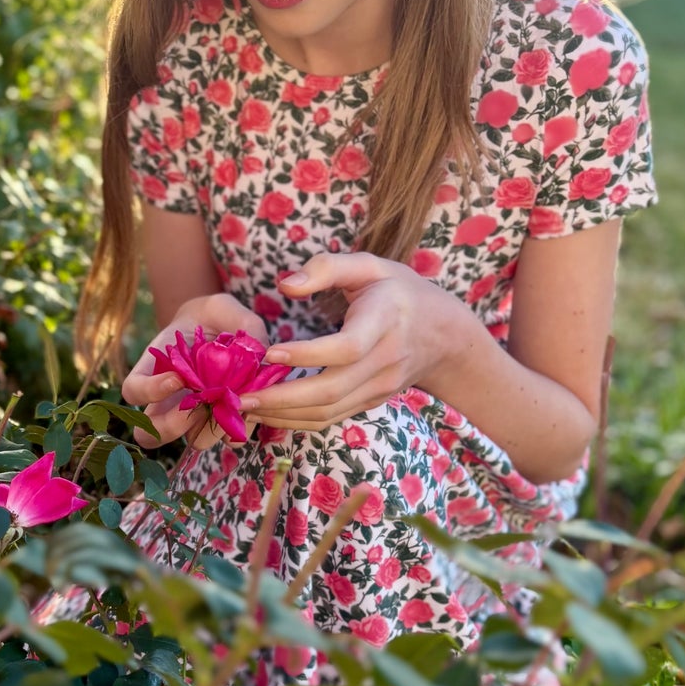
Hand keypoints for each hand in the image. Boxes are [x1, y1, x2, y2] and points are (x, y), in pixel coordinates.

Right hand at [123, 292, 270, 451]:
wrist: (229, 329)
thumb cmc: (216, 315)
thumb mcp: (224, 308)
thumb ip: (239, 322)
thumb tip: (258, 351)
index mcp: (152, 370)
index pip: (132, 391)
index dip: (149, 391)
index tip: (176, 377)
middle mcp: (167, 400)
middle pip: (150, 433)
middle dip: (173, 424)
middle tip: (199, 401)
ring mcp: (194, 414)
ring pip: (190, 441)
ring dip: (209, 430)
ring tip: (231, 405)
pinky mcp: (222, 420)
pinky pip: (226, 439)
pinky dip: (238, 429)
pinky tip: (250, 407)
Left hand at [246, 252, 469, 432]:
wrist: (444, 334)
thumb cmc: (398, 291)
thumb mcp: (370, 265)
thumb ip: (327, 268)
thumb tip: (284, 285)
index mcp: (385, 320)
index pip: (347, 347)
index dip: (308, 354)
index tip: (269, 352)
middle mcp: (384, 360)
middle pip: (331, 390)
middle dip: (282, 398)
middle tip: (241, 395)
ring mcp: (379, 387)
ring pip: (328, 411)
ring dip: (284, 414)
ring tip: (245, 406)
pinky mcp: (371, 402)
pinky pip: (331, 418)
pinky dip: (297, 420)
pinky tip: (268, 412)